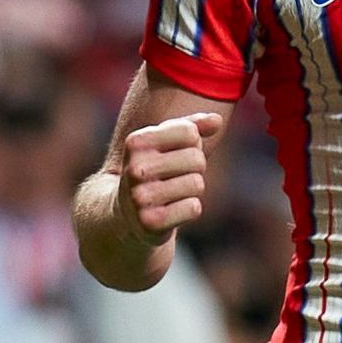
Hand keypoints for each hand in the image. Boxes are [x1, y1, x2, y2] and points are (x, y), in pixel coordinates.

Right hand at [115, 113, 222, 246]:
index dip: (192, 143)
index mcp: (136, 142)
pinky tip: (170, 210)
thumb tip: (217, 120)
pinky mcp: (150, 222)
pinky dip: (188, 209)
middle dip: (194, 168)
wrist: (124, 215)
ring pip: (197, 184)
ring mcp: (140, 197)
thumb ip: (193, 125)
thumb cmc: (154, 169)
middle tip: (173, 177)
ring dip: (191, 190)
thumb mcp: (167, 142)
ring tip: (170, 193)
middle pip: (197, 159)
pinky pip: (193, 208)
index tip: (174, 152)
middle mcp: (135, 169)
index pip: (189, 132)